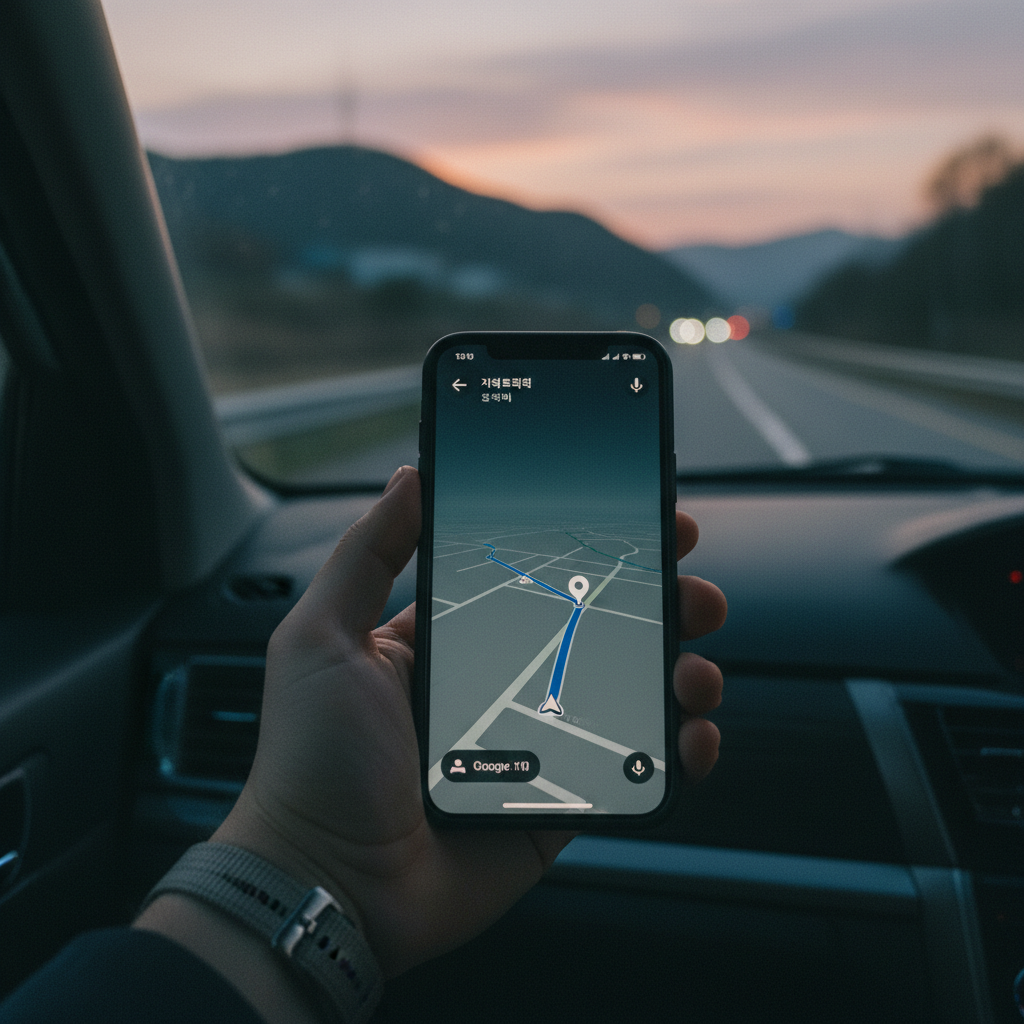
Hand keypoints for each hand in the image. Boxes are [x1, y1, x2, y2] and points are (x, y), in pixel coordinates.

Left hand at [212, 465, 725, 977]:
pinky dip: (678, 749)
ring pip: (628, 693)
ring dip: (680, 668)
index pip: (537, 578)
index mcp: (449, 641)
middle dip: (656, 600)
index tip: (637, 517)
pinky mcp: (560, 802)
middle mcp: (499, 685)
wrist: (329, 885)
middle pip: (598, 629)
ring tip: (695, 663)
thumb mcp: (322, 636)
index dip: (589, 548)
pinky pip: (633, 768)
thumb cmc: (312, 760)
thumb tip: (411, 475)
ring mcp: (536, 744)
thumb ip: (366, 553)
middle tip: (690, 580)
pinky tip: (692, 732)